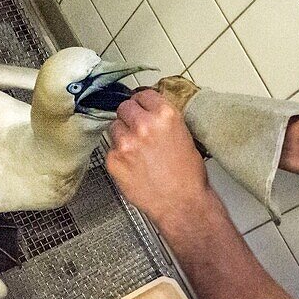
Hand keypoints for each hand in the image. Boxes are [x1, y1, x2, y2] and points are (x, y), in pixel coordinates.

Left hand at [105, 89, 213, 233]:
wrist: (182, 204)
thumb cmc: (188, 176)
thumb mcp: (185, 136)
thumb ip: (164, 120)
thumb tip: (150, 111)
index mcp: (165, 116)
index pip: (143, 94)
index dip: (142, 102)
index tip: (141, 107)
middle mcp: (144, 126)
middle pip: (124, 108)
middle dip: (130, 117)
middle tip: (138, 130)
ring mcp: (126, 143)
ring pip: (114, 128)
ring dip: (122, 135)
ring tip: (137, 151)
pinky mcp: (114, 161)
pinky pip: (110, 150)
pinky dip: (119, 156)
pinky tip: (133, 165)